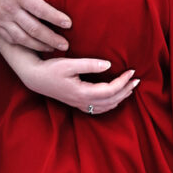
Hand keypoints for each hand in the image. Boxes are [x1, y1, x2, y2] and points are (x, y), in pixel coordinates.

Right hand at [0, 0, 70, 51]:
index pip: (41, 10)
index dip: (56, 19)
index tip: (68, 24)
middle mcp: (9, 9)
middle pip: (34, 29)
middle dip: (52, 39)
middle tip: (65, 45)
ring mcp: (0, 19)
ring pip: (23, 38)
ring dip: (40, 45)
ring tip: (53, 48)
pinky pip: (10, 40)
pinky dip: (24, 45)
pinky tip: (34, 47)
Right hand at [16, 54, 138, 113]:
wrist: (35, 78)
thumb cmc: (50, 69)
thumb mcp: (69, 64)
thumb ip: (90, 64)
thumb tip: (108, 65)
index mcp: (82, 92)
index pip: (110, 90)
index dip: (123, 81)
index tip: (132, 71)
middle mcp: (83, 102)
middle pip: (111, 100)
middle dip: (126, 90)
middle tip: (137, 79)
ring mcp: (80, 104)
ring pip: (106, 106)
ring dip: (120, 98)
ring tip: (130, 88)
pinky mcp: (77, 103)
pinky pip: (99, 109)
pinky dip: (111, 104)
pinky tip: (115, 98)